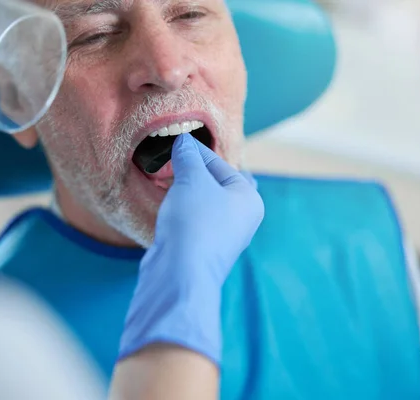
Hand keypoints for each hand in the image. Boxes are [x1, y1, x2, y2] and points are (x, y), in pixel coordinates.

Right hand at [118, 133, 263, 365]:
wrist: (182, 274)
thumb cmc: (195, 221)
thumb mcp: (192, 179)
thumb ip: (188, 157)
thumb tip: (183, 142)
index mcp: (249, 199)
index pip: (222, 165)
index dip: (197, 152)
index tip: (178, 142)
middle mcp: (242, 219)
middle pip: (217, 186)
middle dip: (195, 173)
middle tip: (175, 161)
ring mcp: (224, 238)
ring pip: (205, 205)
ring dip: (188, 193)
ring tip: (169, 181)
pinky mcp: (204, 251)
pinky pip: (195, 223)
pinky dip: (184, 212)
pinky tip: (171, 208)